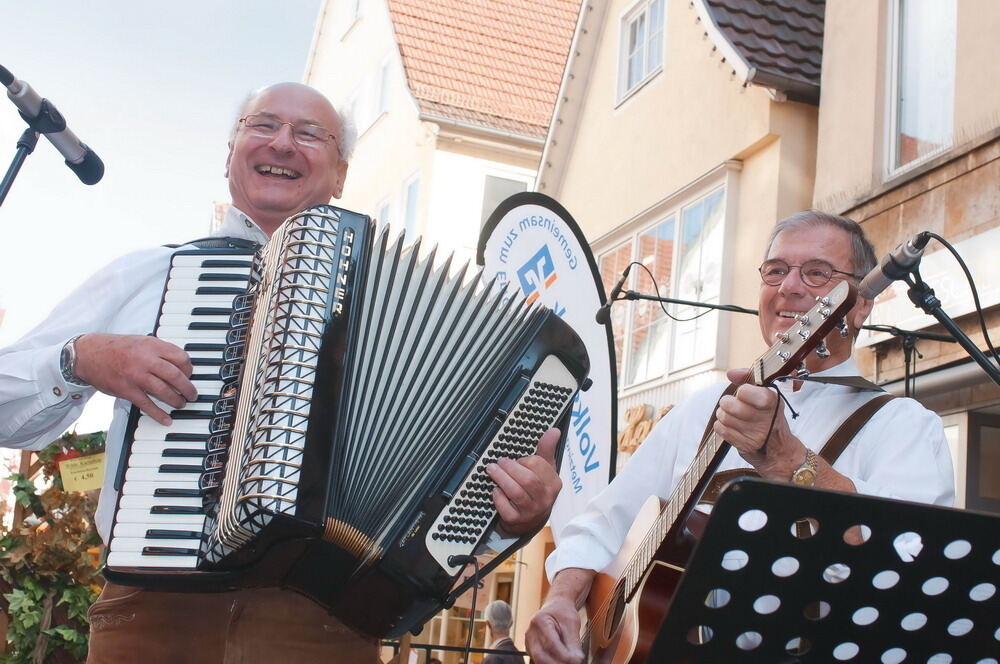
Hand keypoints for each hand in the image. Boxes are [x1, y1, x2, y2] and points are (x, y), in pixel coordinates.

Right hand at [74, 334, 196, 425]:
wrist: (88, 354)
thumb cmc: (117, 347)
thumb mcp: (142, 341)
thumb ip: (160, 350)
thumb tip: (181, 364)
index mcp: (152, 345)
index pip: (181, 358)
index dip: (189, 369)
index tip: (190, 375)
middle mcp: (145, 360)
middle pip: (175, 376)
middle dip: (188, 388)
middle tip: (192, 394)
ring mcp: (136, 376)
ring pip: (164, 391)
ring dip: (177, 400)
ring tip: (181, 403)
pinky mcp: (126, 390)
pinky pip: (147, 405)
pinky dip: (159, 414)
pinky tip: (167, 419)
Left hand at [486, 427, 561, 536]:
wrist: (528, 521)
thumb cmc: (536, 491)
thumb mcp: (544, 470)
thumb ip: (546, 449)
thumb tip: (554, 430)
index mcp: (554, 483)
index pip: (538, 465)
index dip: (524, 460)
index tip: (517, 459)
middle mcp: (545, 499)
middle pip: (528, 479)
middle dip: (510, 468)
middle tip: (499, 462)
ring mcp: (531, 511)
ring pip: (516, 493)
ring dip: (501, 478)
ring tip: (492, 470)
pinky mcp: (517, 520)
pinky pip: (506, 508)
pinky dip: (498, 498)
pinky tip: (495, 490)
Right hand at [526, 594, 584, 663]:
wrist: (555, 607)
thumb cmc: (562, 613)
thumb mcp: (572, 623)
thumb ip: (573, 642)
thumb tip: (577, 659)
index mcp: (540, 621)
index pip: (551, 643)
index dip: (564, 655)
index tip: (577, 660)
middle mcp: (531, 633)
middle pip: (541, 656)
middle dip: (558, 663)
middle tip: (574, 663)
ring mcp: (529, 642)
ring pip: (539, 661)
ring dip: (555, 663)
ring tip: (569, 662)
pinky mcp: (531, 650)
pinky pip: (540, 661)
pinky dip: (552, 662)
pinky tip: (562, 660)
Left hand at [713, 369, 805, 480]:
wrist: (780, 450)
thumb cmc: (771, 418)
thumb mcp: (767, 395)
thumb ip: (748, 378)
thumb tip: (730, 373)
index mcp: (772, 402)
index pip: (745, 392)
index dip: (741, 392)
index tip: (744, 394)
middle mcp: (765, 419)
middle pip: (730, 405)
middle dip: (727, 403)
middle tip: (732, 404)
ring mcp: (755, 434)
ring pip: (724, 417)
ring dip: (723, 414)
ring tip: (732, 415)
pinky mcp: (745, 446)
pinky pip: (721, 430)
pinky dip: (722, 426)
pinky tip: (732, 426)